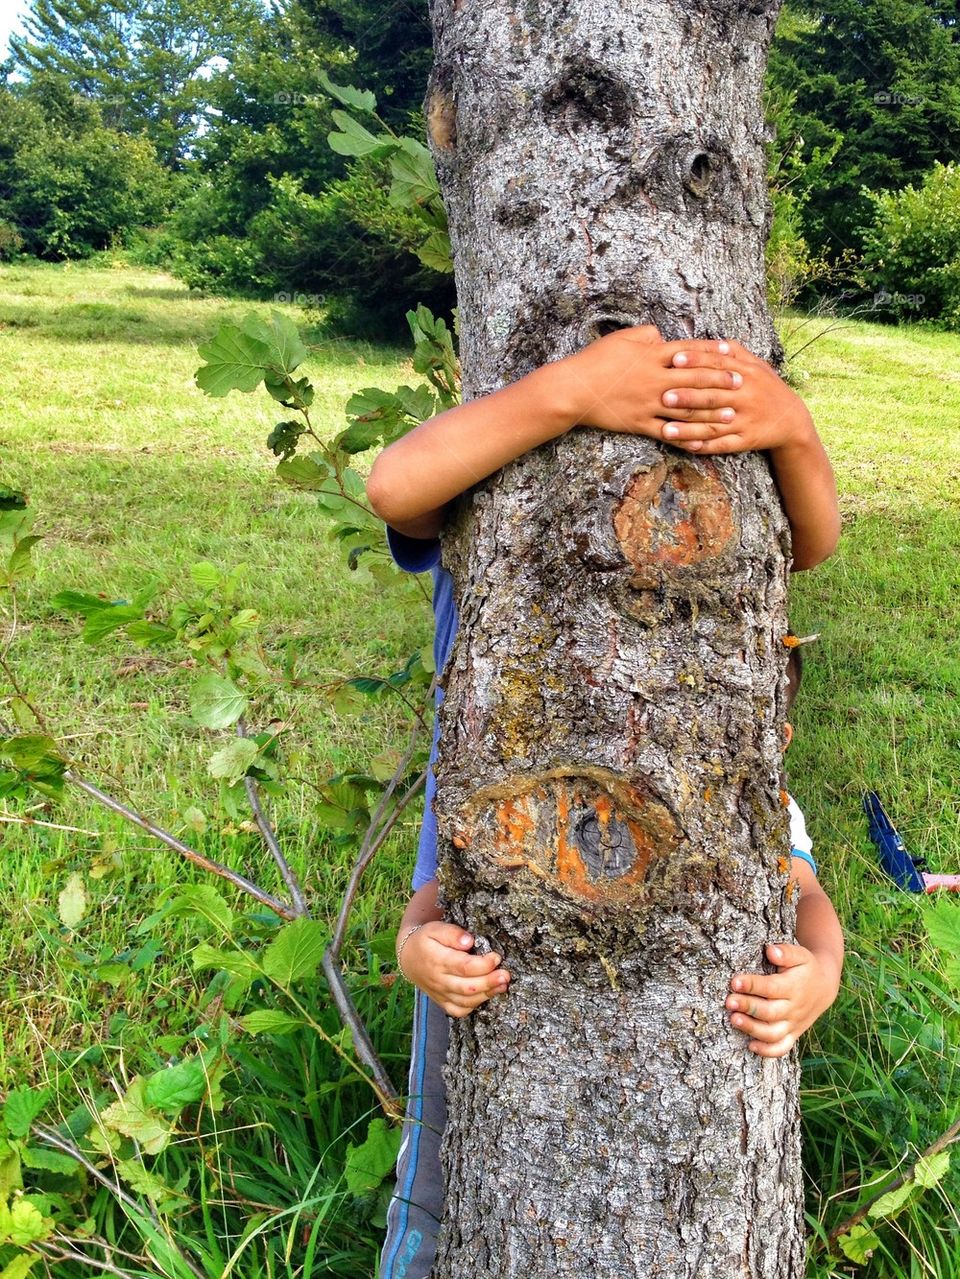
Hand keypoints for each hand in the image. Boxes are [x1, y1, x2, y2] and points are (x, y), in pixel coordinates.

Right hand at [398, 921, 510, 1017]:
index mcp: (437, 961)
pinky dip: (473, 1007)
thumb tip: (469, 941)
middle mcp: (439, 980)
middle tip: (506, 975)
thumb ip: (452, 933)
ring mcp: (440, 993)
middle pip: (467, 987)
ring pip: (465, 1001)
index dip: (483, 964)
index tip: (496, 957)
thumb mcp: (434, 928)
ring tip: (503, 985)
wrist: (408, 957)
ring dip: (486, 995)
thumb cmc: (425, 940)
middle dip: (489, 982)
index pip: (463, 967)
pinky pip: (458, 1011)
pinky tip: (486, 996)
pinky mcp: (442, 1001)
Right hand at [558, 325, 741, 438]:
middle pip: (696, 380)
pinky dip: (686, 438)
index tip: (731, 353)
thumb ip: (646, 335)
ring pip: (687, 410)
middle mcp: (655, 380)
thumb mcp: (621, 338)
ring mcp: (649, 404)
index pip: (690, 352)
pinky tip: (701, 442)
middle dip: (721, 382)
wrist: (573, 390)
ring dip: (711, 413)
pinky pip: (667, 433)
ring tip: (731, 415)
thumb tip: (663, 335)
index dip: (712, 353)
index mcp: (652, 356)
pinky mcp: (639, 423)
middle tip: (742, 384)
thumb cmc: (595, 360)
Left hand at [659, 338, 815, 454]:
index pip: (719, 366)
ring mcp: (745, 421)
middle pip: (713, 396)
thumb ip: (735, 354)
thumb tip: (713, 342)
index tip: (675, 359)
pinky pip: (723, 445)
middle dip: (688, 397)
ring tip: (665, 430)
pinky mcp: (746, 441)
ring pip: (714, 425)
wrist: (791, 420)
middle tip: (663, 396)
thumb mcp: (757, 366)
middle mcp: (746, 398)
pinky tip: (686, 448)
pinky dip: (705, 447)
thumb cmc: (766, 388)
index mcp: (748, 375)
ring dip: (689, 429)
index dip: (697, 361)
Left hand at [726, 942, 840, 1057]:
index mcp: (793, 987)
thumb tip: (771, 950)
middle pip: (769, 1012)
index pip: (771, 988)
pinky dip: (768, 1051)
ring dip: (753, 1029)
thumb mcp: (801, 955)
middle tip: (729, 1002)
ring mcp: (793, 1024)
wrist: (824, 987)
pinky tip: (750, 1046)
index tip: (735, 981)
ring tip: (734, 1020)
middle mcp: (793, 1008)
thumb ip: (786, 952)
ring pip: (773, 1033)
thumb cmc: (806, 968)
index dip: (752, 985)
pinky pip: (782, 1048)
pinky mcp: (793, 1034)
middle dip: (748, 1007)